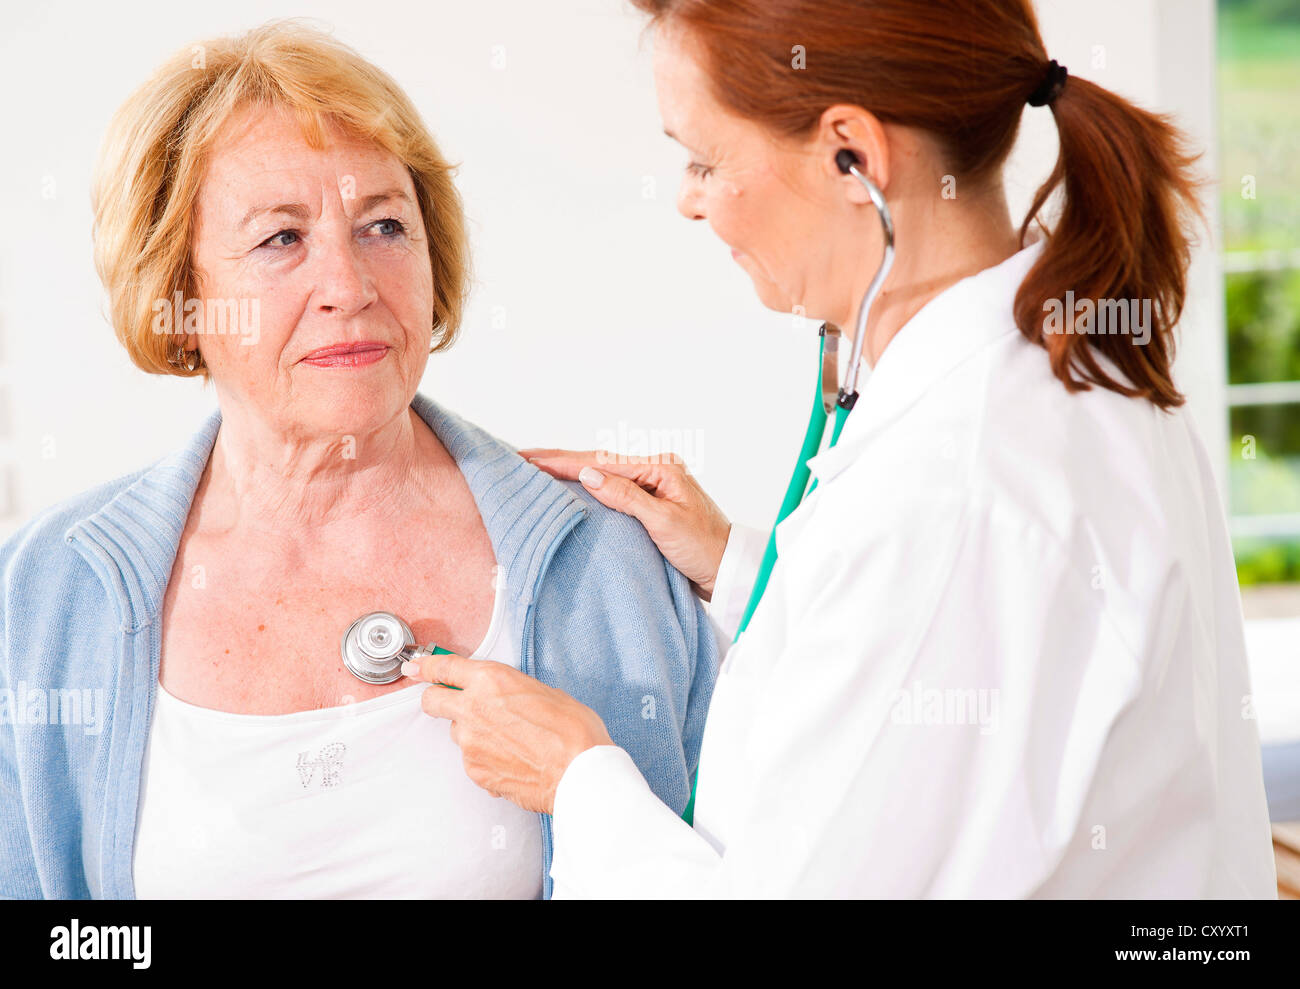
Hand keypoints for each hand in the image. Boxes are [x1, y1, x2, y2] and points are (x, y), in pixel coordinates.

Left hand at [404, 653, 614, 814]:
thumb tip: (498, 694)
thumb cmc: (572, 730)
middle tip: (453, 702)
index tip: (416, 667)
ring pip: (457, 733)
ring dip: (473, 733)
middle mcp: (472, 710)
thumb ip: (508, 689)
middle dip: (438, 699)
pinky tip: (512, 759)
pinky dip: (486, 758)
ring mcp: (470, 744)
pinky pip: (472, 759)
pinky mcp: (475, 771)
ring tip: (510, 740)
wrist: (579, 773)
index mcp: (490, 680)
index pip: (443, 667)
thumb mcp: (542, 690)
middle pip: (432, 701)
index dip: (425, 666)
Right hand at [518, 448, 730, 600]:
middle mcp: (655, 472)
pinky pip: (612, 493)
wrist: (728, 571)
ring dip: (570, 473)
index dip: (562, 462)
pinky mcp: (649, 507)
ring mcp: (652, 488)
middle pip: (597, 463)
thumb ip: (626, 497)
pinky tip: (568, 489)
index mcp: (660, 468)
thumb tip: (588, 475)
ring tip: (536, 468)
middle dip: (560, 461)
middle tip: (522, 457)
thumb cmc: (704, 547)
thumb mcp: (663, 522)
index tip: (529, 458)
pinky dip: (587, 489)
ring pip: (602, 477)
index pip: (600, 462)